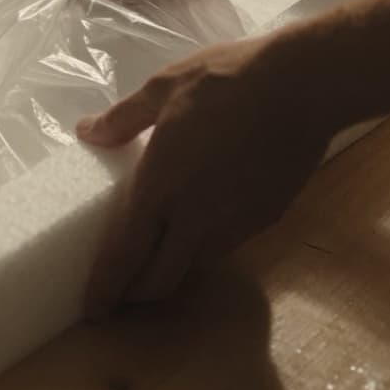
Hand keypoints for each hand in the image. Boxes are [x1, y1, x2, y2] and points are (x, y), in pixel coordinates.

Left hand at [77, 36, 335, 317]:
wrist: (303, 85)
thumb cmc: (225, 80)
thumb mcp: (162, 88)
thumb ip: (121, 119)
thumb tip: (86, 132)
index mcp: (159, 188)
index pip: (125, 255)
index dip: (106, 287)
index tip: (92, 309)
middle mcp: (194, 218)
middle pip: (160, 280)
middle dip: (135, 294)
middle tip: (119, 293)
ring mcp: (234, 223)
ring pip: (194, 267)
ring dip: (171, 272)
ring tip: (155, 259)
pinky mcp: (264, 219)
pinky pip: (224, 247)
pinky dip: (202, 250)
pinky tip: (198, 228)